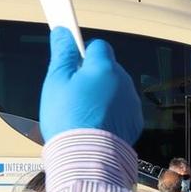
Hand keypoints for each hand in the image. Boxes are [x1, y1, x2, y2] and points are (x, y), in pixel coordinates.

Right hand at [39, 28, 142, 142]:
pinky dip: (110, 112)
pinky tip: (94, 123)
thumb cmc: (70, 122)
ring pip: (114, 89)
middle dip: (90, 75)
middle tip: (71, 92)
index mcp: (103, 67)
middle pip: (106, 68)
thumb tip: (63, 33)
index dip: (82, 52)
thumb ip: (62, 53)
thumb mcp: (56, 82)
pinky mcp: (134, 121)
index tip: (71, 55)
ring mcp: (131, 102)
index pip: (97, 45)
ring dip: (101, 94)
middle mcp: (122, 81)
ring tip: (82, 113)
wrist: (87, 158)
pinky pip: (121, 108)